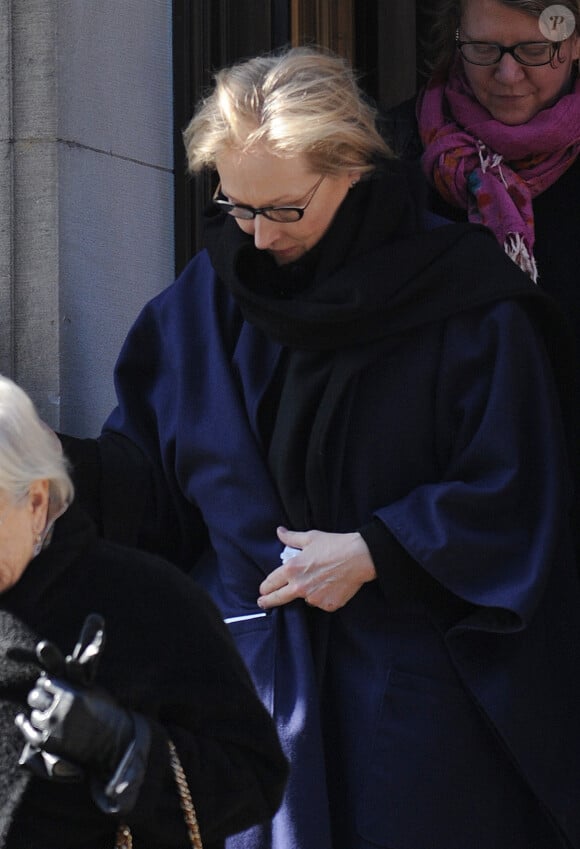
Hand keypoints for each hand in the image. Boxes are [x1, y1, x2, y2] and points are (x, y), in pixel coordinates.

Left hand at [16, 675, 133, 778]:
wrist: (114, 742)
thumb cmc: (108, 713)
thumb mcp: (94, 690)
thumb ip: (76, 678)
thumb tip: (65, 661)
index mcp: (70, 694)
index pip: (46, 682)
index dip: (46, 683)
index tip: (47, 685)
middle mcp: (58, 710)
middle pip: (36, 697)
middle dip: (38, 696)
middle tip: (41, 698)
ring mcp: (52, 728)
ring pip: (34, 716)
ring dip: (38, 713)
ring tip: (43, 713)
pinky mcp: (49, 744)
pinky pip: (30, 734)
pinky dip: (24, 726)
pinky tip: (23, 720)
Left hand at [257, 527, 375, 611]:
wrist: (359, 557)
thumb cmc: (334, 545)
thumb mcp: (310, 537)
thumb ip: (291, 537)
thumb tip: (279, 531)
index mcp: (292, 569)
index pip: (270, 582)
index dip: (264, 587)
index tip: (262, 590)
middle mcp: (300, 586)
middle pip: (277, 598)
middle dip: (267, 601)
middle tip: (263, 603)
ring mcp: (314, 598)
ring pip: (304, 599)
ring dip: (306, 593)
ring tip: (319, 580)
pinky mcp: (328, 605)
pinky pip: (321, 603)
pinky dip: (323, 597)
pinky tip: (330, 585)